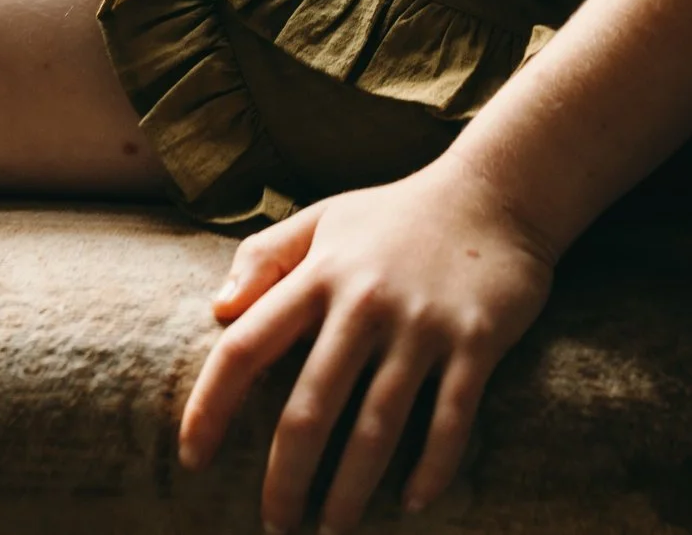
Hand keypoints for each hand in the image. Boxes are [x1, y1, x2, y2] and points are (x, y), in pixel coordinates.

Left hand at [177, 162, 556, 533]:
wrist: (498, 191)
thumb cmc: (397, 214)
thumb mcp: (323, 218)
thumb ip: (265, 257)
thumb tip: (217, 310)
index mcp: (319, 273)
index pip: (246, 346)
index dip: (211, 407)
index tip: (193, 457)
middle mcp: (364, 301)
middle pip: (309, 408)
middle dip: (285, 479)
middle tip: (276, 525)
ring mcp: (422, 324)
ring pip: (376, 427)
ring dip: (350, 491)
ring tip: (333, 528)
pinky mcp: (476, 341)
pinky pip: (450, 419)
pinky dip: (431, 468)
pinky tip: (413, 503)